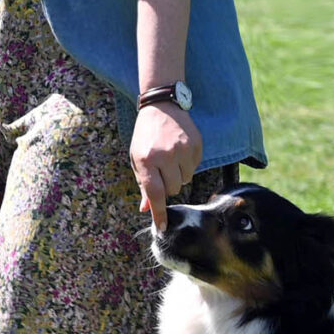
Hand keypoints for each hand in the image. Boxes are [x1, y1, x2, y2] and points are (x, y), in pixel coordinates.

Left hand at [131, 104, 202, 230]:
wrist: (161, 106)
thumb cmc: (145, 136)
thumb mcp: (137, 159)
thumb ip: (143, 184)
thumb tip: (147, 209)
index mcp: (146, 160)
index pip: (155, 194)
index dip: (159, 212)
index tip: (162, 227)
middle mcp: (165, 156)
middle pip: (173, 189)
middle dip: (168, 185)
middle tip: (162, 170)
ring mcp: (183, 149)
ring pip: (185, 180)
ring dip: (178, 175)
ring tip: (171, 159)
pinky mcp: (196, 145)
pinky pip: (195, 167)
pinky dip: (187, 164)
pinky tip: (180, 151)